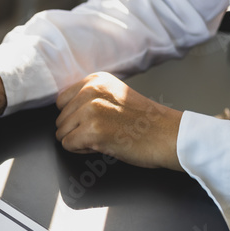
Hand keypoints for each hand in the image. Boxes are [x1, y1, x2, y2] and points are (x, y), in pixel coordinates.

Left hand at [54, 72, 182, 169]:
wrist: (169, 136)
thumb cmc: (145, 121)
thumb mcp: (115, 96)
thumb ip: (90, 97)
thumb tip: (63, 109)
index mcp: (95, 80)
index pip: (61, 101)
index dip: (76, 116)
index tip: (98, 119)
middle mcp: (91, 91)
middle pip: (60, 119)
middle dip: (78, 130)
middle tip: (105, 130)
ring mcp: (91, 110)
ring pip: (62, 133)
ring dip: (80, 140)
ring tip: (106, 136)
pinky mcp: (92, 131)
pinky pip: (68, 145)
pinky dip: (82, 150)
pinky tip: (104, 145)